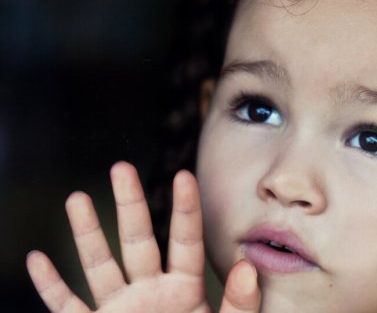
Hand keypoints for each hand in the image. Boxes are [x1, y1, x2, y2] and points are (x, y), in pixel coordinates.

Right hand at [26, 161, 261, 312]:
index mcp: (184, 290)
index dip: (185, 209)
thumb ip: (239, 304)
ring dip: (87, 234)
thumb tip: (249, 268)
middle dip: (129, 204)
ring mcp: (120, 310)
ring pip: (99, 265)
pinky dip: (50, 286)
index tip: (184, 176)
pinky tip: (37, 260)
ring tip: (78, 197)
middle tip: (121, 168)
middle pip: (138, 240)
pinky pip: (67, 306)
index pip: (185, 241)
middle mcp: (150, 292)